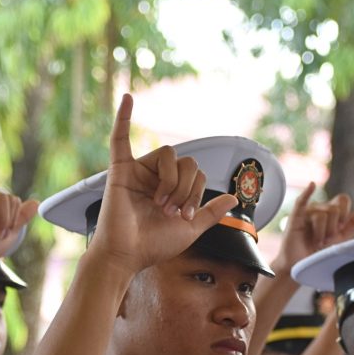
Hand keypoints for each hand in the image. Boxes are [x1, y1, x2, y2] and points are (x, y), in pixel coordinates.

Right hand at [88, 94, 237, 274]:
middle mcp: (154, 176)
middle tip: (172, 210)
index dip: (196, 193)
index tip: (185, 217)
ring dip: (172, 181)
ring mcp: (138, 171)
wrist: (127, 256)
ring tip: (160, 203)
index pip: (195, 173)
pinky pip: (120, 138)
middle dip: (187, 188)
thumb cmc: (153, 245)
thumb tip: (233, 197)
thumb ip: (210, 213)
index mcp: (170, 188)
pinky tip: (128, 97)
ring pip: (169, 153)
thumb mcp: (190, 229)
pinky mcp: (120, 170)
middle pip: (186, 161)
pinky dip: (123, 116)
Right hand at [272, 183, 353, 275]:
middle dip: (332, 228)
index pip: (342, 200)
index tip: (339, 229)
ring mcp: (307, 212)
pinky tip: (312, 185)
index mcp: (331, 211)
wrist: (304, 267)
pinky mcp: (295, 218)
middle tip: (325, 240)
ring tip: (315, 242)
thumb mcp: (342, 239)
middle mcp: (319, 208)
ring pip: (322, 214)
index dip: (344, 214)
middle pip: (334, 208)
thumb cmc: (320, 253)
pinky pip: (301, 202)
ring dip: (321, 233)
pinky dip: (307, 193)